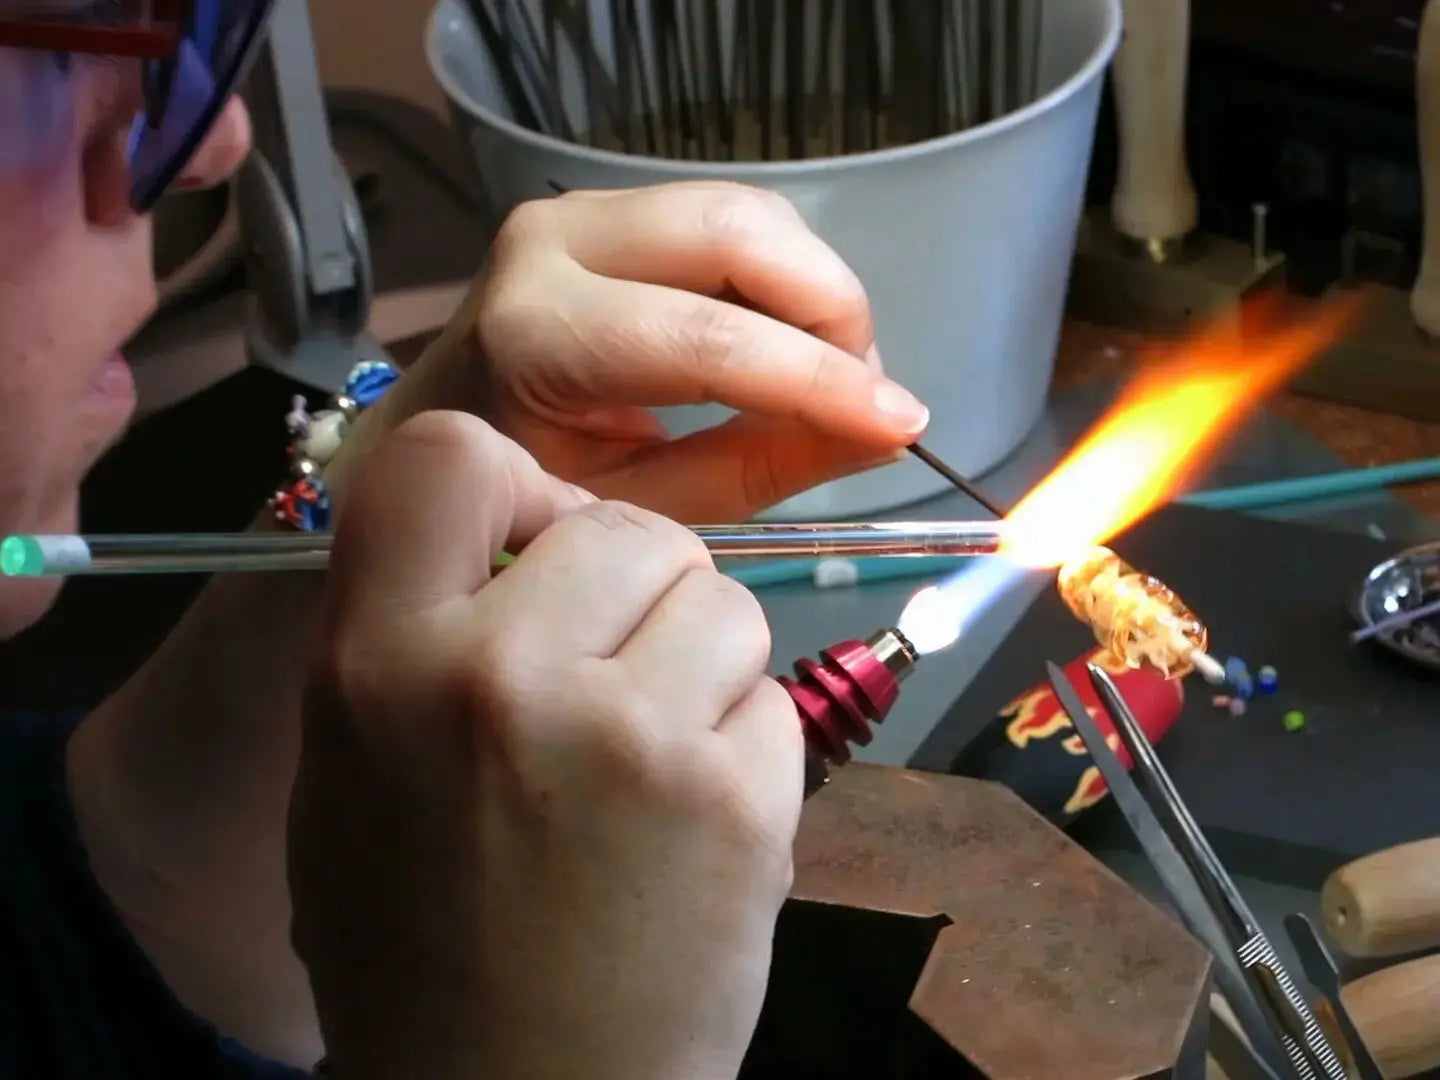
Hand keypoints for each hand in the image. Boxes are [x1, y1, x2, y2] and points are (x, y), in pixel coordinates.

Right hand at [290, 411, 803, 1079]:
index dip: (517, 485)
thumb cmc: (423, 942)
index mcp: (378, 666)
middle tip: (615, 676)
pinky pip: (774, 698)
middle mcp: (499, 678)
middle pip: (629, 526)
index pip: (451, 456)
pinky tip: (696, 819)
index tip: (538, 545)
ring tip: (654, 756)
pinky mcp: (735, 799)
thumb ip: (415, 634)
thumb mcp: (354, 772)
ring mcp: (629, 736)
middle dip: (639, 588)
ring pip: (724, 600)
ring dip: (704, 662)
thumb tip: (514, 535)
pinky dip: (749, 746)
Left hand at [411, 180, 929, 520]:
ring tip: (833, 377)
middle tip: (866, 392)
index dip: (817, 378)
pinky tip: (793, 345)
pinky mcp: (612, 209)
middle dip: (831, 308)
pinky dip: (785, 278)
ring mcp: (581, 212)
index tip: (901, 424)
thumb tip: (882, 433)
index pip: (705, 337)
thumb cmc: (531, 491)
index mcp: (536, 334)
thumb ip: (758, 464)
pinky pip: (730, 220)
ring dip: (814, 289)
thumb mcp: (643, 506)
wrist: (443, 435)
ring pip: (745, 213)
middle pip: (736, 230)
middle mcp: (552, 242)